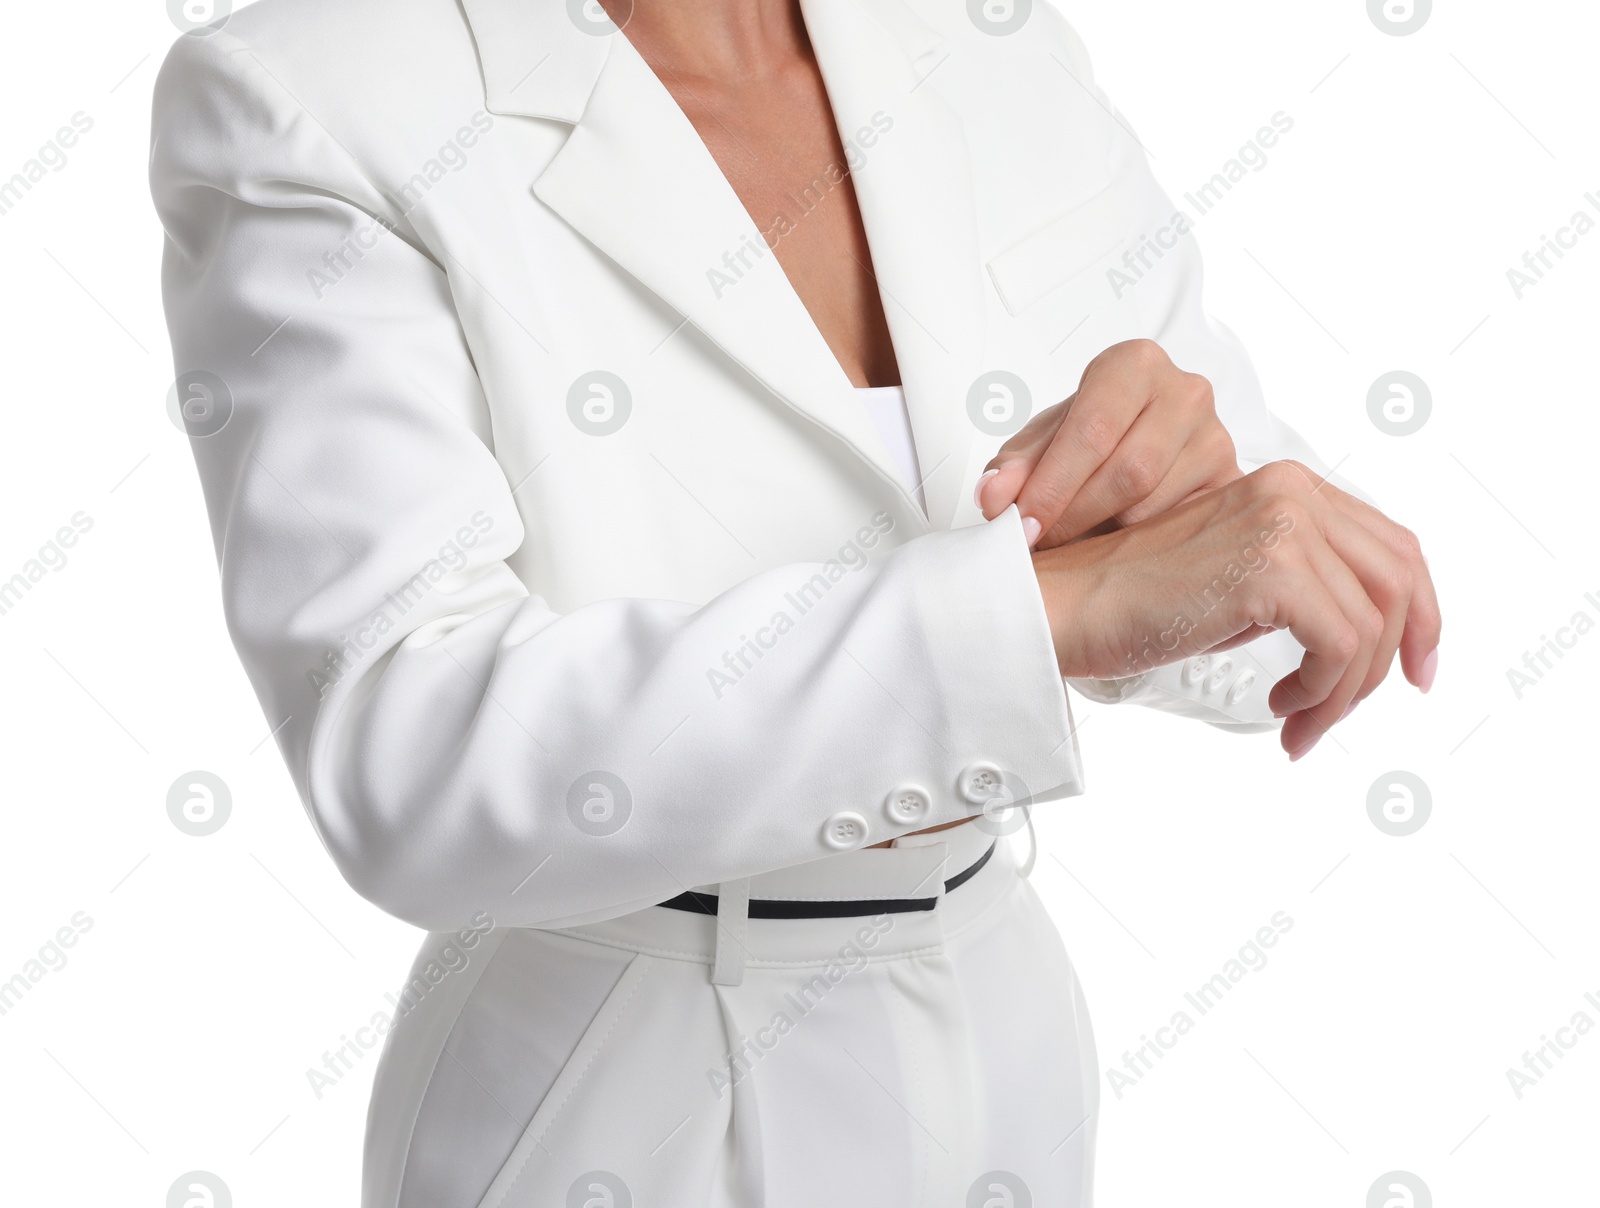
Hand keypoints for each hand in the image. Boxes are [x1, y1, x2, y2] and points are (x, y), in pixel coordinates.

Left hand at [976, 339, 1239, 548]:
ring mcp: (1216, 437)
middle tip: (1040, 541)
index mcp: (1135, 365)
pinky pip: (1182, 529)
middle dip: (1075, 516)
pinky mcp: (1231, 483)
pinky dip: (1138, 545)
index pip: (1093, 430)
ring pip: (1155, 506)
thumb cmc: (1091, 434)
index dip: (1053, 485)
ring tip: (1071, 541)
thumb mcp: (1043, 441)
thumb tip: (993, 496)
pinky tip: (1110, 546)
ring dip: (1103, 535)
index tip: (1023, 523)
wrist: (1139, 439)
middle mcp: (1186, 393)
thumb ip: (1013, 467)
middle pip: (1129, 471)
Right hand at [1031, 461, 1441, 758]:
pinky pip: (1339, 646)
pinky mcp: (1270, 570)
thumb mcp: (1230, 579)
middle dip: (1396, 654)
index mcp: (1286, 487)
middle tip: (1361, 707)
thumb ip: (1294, 583)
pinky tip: (1283, 707)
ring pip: (1373, 622)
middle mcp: (1292, 492)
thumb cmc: (1125, 600)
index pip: (1390, 545)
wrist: (1060, 605)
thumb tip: (1359, 635)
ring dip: (1346, 690)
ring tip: (1301, 720)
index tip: (1414, 664)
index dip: (1419, 610)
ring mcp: (1284, 525)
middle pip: (1399, 577)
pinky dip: (1322, 693)